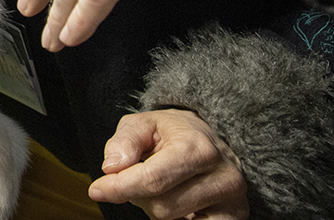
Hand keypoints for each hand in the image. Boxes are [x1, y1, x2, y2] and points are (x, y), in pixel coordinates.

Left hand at [92, 110, 247, 218]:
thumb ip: (125, 141)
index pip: (153, 180)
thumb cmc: (173, 132)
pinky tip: (177, 203)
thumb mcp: (144, 124)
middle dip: (138, 195)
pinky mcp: (235, 218)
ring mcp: (233, 202)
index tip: (97, 190)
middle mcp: (223, 177)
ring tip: (162, 186)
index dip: (120, 188)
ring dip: (155, 208)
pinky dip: (175, 219)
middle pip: (161, 206)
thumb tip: (111, 168)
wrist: (213, 139)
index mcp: (198, 149)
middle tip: (137, 179)